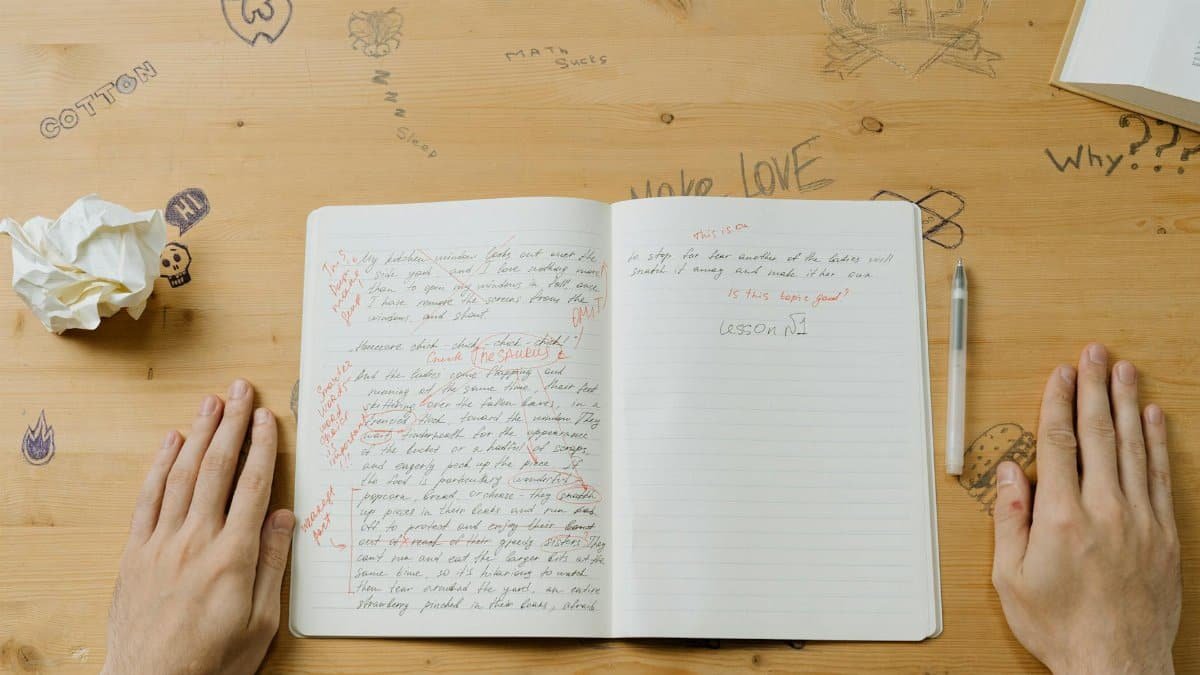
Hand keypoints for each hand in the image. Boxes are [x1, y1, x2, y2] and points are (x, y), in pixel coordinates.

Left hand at [102, 380, 294, 674]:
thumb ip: (274, 565)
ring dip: (198, 434)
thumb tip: (286, 518)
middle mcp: (196, 541)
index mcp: (233, 556)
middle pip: (217, 469)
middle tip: (241, 390)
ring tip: (211, 403)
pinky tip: (170, 443)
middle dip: (232, 425)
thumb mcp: (262, 622)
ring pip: (182, 475)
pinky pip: (148, 499)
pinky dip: (159, 466)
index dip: (262, 447)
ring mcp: (161, 544)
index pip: (252, 487)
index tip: (268, 418)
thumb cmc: (213, 661)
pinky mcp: (136, 554)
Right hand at [992, 344, 1180, 673]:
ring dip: (1127, 404)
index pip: (1059, 444)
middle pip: (1099, 435)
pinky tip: (1155, 418)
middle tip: (1094, 354)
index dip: (1058, 404)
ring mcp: (1140, 520)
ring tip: (1124, 371)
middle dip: (1094, 389)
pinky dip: (1158, 443)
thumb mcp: (1011, 579)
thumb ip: (1009, 522)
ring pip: (1133, 448)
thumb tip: (1010, 476)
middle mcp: (1104, 510)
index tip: (1059, 375)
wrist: (1116, 664)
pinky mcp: (1164, 535)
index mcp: (1061, 518)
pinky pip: (1161, 477)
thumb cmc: (1060, 626)